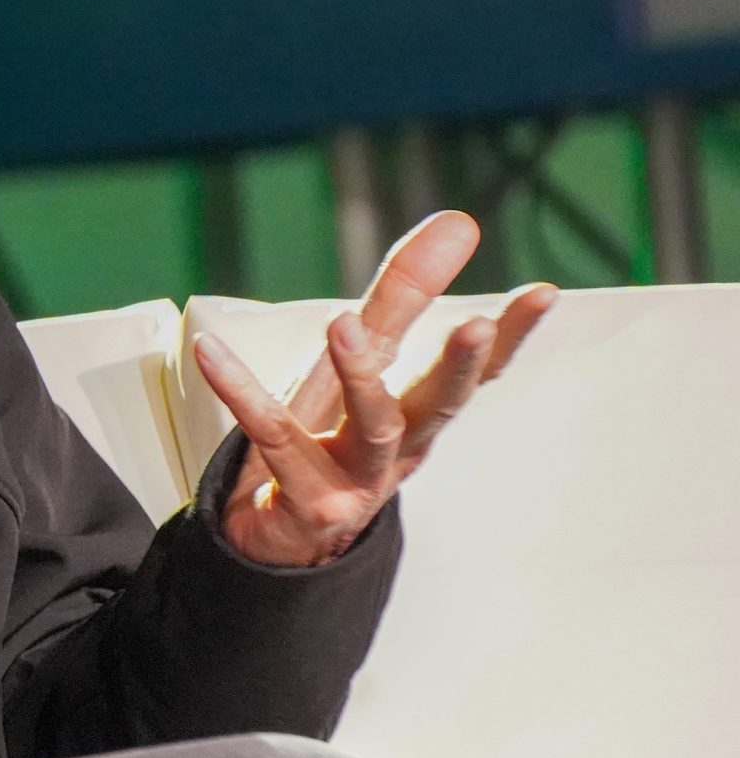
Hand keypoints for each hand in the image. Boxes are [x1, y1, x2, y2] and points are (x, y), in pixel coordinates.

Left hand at [192, 211, 557, 567]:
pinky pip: (270, 435)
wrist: (277, 536)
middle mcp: (398, 450)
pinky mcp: (306, 501)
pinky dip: (239, 389)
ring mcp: (356, 480)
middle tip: (473, 324)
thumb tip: (460, 221)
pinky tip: (212, 351)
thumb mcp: (363, 363)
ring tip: (342, 322)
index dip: (511, 337)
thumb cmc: (328, 441)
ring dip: (360, 375)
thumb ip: (403, 295)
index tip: (545, 293)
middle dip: (456, 366)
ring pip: (368, 427)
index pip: (475, 373)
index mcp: (419, 417)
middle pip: (437, 407)